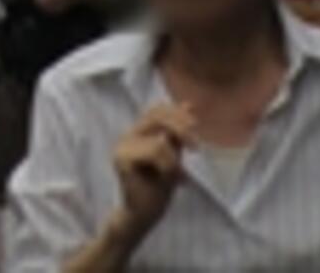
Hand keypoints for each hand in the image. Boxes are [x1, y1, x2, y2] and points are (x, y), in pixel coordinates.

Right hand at [112, 102, 195, 238]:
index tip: (196, 124)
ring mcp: (122, 146)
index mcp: (137, 132)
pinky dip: (168, 167)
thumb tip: (188, 105)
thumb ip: (177, 133)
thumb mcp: (173, 156)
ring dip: (175, 160)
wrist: (144, 214)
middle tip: (196, 147)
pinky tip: (169, 181)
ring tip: (177, 176)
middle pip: (155, 117)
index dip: (176, 112)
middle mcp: (127, 135)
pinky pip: (153, 154)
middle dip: (180, 128)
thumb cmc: (158, 187)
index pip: (155, 110)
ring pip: (158, 141)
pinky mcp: (122, 159)